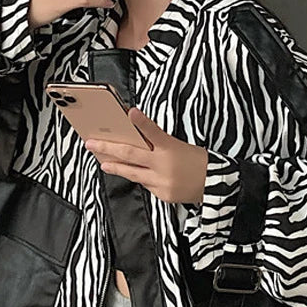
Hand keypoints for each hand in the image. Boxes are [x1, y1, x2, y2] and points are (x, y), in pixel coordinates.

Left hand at [85, 108, 207, 204]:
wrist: (215, 184)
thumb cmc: (197, 162)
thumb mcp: (179, 146)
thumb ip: (157, 144)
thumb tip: (135, 139)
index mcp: (171, 148)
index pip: (154, 131)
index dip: (142, 121)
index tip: (131, 111)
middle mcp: (164, 165)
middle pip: (131, 154)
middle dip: (108, 148)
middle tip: (91, 143)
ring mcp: (162, 182)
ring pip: (132, 173)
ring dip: (115, 166)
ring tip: (103, 162)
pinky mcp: (163, 195)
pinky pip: (145, 185)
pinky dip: (140, 178)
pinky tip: (136, 175)